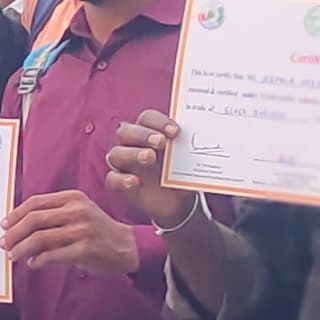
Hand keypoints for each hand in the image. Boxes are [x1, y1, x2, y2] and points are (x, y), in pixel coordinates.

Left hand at [4, 189, 139, 275]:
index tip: (5, 224)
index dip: (16, 214)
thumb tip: (20, 227)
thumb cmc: (98, 230)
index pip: (36, 202)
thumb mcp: (79, 212)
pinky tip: (33, 264)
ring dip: (21, 249)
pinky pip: (51, 256)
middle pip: (34, 219)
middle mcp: (76, 211)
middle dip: (14, 233)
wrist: (127, 246)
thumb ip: (54, 215)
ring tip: (13, 255)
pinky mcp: (84, 249)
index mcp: (73, 198)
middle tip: (4, 242)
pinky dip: (37, 261)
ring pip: (39, 238)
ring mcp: (81, 230)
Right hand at [102, 109, 201, 227]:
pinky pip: (112, 179)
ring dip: (132, 153)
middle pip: (126, 131)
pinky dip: (122, 179)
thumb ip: (191, 146)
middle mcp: (132, 144)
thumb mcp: (188, 158)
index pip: (147, 118)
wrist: (178, 202)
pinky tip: (135, 182)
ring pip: (116, 153)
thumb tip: (206, 134)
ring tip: (150, 158)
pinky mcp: (120, 183)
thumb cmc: (180, 172)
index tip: (175, 132)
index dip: (159, 122)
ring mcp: (124, 164)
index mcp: (149, 132)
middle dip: (144, 134)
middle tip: (162, 142)